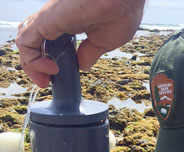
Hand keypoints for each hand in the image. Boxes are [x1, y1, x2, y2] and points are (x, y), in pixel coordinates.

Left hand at [16, 0, 144, 86]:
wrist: (127, 0)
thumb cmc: (122, 12)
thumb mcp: (104, 42)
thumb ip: (89, 53)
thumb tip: (83, 65)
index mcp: (69, 22)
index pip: (47, 41)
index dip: (46, 61)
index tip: (57, 76)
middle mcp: (56, 19)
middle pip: (33, 42)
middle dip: (35, 66)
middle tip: (46, 82)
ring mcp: (50, 18)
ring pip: (26, 42)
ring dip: (30, 65)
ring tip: (46, 79)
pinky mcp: (46, 19)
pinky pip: (26, 42)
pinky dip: (32, 60)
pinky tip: (51, 69)